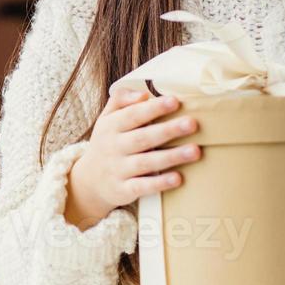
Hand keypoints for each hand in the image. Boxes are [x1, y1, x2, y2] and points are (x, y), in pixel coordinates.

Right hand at [65, 89, 202, 229]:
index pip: (133, 115)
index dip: (154, 108)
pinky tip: (178, 178)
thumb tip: (143, 94)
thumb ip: (122, 100)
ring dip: (171, 157)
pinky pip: (142, 187)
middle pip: (142, 138)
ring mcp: (118, 170)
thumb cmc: (107, 143)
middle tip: (192, 123)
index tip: (175, 101)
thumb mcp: (107, 119)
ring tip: (195, 151)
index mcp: (110, 126)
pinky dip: (159, 183)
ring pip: (146, 162)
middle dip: (168, 130)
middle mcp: (113, 147)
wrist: (89, 181)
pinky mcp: (123, 190)